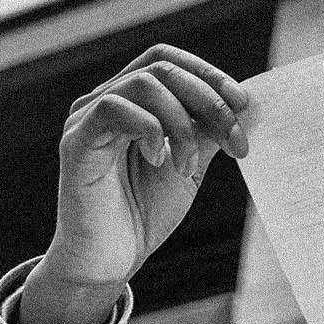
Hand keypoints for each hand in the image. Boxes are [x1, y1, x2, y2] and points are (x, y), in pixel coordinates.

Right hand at [20, 45, 249, 323]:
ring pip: (143, 85)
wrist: (110, 261)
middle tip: (237, 139)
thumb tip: (247, 107)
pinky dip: (150, 129)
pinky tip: (160, 161)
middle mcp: (105, 101)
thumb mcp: (189, 166)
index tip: (246, 105)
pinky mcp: (76, 142)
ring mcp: (87, 118)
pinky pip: (114, 108)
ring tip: (190, 166)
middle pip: (161, 68)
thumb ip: (209, 133)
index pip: (168, 62)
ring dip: (182, 123)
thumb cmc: (144, 212)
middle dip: (210, 100)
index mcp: (132, 103)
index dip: (209, 75)